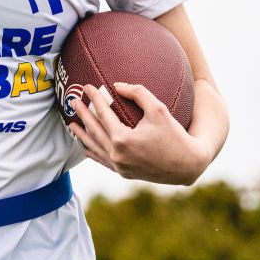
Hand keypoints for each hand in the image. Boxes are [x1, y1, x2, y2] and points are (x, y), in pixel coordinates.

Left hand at [68, 82, 207, 185]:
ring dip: (82, 134)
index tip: (86, 86)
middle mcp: (117, 155)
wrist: (187, 164)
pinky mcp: (124, 173)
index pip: (103, 114)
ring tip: (71, 123)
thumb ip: (137, 93)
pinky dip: (92, 152)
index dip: (94, 98)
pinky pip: (102, 161)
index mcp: (122, 139)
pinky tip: (85, 148)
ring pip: (94, 147)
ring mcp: (119, 166)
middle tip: (73, 100)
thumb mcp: (158, 109)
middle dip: (83, 114)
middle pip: (94, 130)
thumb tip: (117, 85)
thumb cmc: (175, 134)